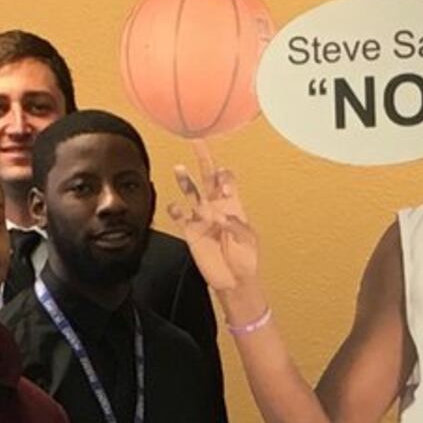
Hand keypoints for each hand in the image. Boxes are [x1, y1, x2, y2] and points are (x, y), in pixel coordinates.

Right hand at [164, 160, 263, 316]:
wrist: (234, 280)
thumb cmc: (246, 259)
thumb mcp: (248, 239)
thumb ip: (235, 225)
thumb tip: (220, 215)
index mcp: (233, 204)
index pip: (227, 180)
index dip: (225, 178)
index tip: (223, 185)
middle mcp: (216, 207)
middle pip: (207, 177)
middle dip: (203, 159)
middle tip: (197, 142)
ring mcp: (202, 218)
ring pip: (191, 193)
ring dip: (185, 181)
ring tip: (179, 168)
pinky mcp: (190, 232)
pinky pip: (180, 217)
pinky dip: (175, 210)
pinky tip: (174, 205)